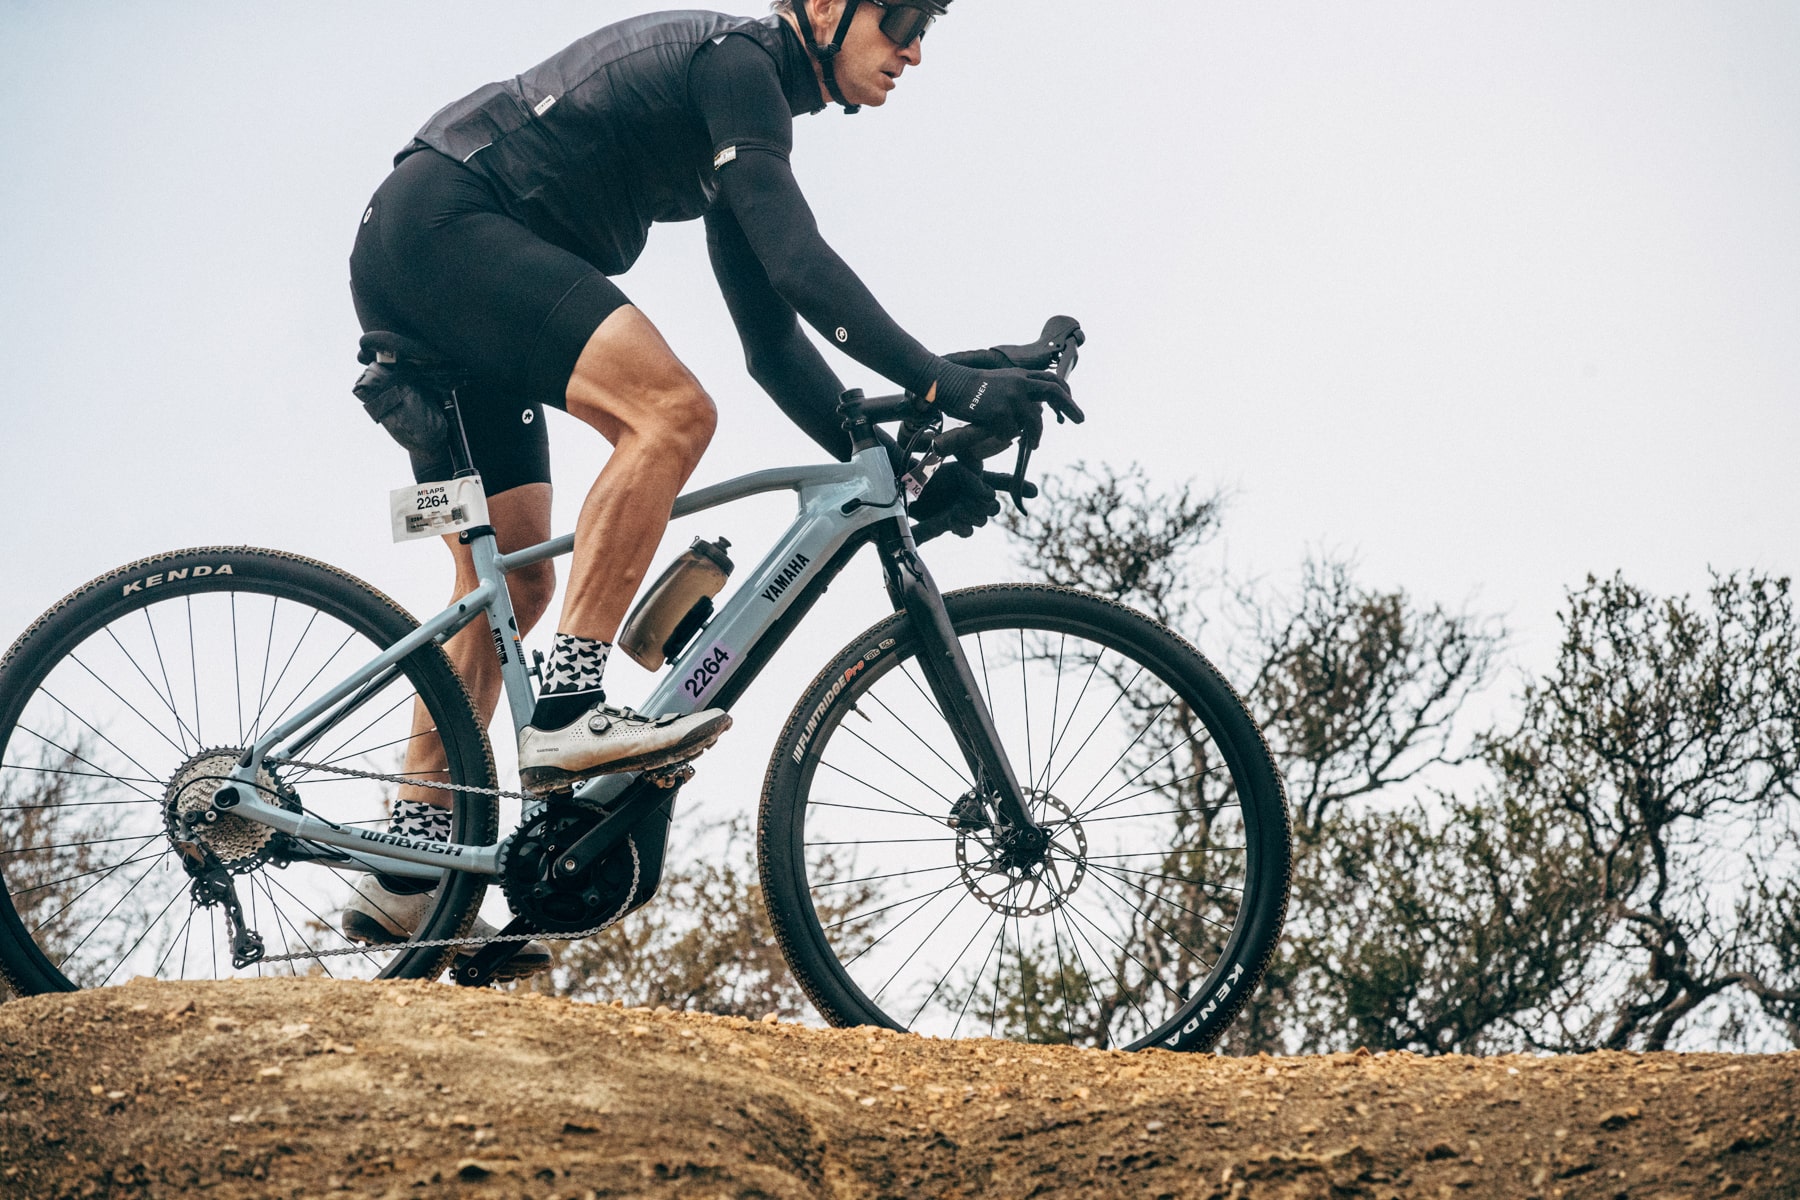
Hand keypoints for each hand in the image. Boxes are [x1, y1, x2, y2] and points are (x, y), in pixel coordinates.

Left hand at [909, 462, 1039, 541]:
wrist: (900, 489)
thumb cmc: (920, 473)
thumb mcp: (941, 467)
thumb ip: (968, 472)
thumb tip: (984, 486)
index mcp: (973, 475)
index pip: (1000, 480)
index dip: (1019, 486)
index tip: (1033, 492)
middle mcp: (971, 493)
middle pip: (993, 505)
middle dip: (985, 504)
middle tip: (972, 500)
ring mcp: (963, 509)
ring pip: (982, 518)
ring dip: (971, 515)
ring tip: (956, 511)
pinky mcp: (952, 523)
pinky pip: (967, 530)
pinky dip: (963, 527)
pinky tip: (954, 522)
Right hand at [944, 348, 1085, 426]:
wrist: (947, 382)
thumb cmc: (969, 387)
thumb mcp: (999, 383)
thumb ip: (1018, 391)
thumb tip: (1035, 410)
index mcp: (1020, 375)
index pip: (1051, 380)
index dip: (1065, 394)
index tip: (1070, 407)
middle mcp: (1019, 382)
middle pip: (1053, 391)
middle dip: (1070, 407)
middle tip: (1080, 420)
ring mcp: (1010, 396)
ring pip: (1034, 420)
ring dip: (1036, 435)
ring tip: (1034, 445)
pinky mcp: (998, 411)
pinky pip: (1010, 432)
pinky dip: (1006, 437)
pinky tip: (997, 435)